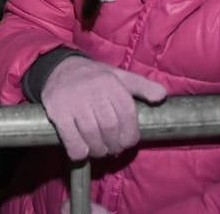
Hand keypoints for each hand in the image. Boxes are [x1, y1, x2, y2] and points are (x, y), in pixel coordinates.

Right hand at [40, 56, 166, 159]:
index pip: (127, 115)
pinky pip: (71, 139)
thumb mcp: (119, 76)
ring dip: (98, 150)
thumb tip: (162, 96)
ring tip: (99, 150)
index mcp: (112, 83)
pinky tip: (82, 150)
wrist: (59, 69)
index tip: (127, 142)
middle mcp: (93, 90)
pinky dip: (79, 150)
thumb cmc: (94, 77)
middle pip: (110, 128)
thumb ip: (142, 86)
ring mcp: (74, 101)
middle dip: (114, 145)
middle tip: (112, 149)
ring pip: (92, 135)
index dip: (130, 135)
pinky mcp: (57, 112)